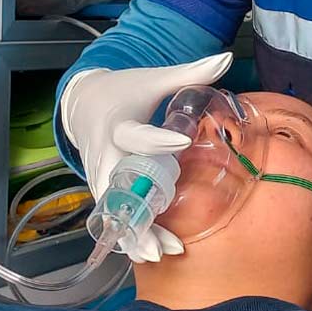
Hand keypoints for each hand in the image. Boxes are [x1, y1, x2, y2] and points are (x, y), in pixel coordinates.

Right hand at [59, 52, 232, 260]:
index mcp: (119, 124)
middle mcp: (106, 153)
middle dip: (140, 211)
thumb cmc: (125, 92)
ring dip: (136, 232)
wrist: (85, 103)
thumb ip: (190, 73)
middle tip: (162, 235)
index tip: (183, 141)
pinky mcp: (103, 189)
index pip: (137, 133)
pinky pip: (115, 215)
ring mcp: (102, 175)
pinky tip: (150, 252)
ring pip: (116, 210)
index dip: (158, 139)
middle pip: (120, 187)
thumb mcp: (154, 79)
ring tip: (159, 253)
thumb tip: (226, 57)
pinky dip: (131, 233)